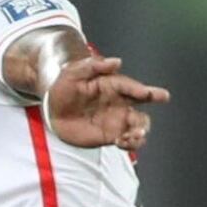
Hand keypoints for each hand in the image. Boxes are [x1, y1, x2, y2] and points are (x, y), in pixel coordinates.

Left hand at [46, 56, 169, 151]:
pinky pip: (128, 141)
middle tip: (154, 109)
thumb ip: (93, 66)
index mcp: (113, 85)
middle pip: (142, 105)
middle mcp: (120, 103)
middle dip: (151, 106)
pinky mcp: (111, 136)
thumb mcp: (73, 73)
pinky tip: (121, 142)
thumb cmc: (64, 88)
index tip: (148, 93)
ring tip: (133, 135)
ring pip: (139, 126)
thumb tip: (116, 62)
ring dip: (140, 131)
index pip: (131, 86)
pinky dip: (131, 144)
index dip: (141, 89)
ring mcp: (117, 120)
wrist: (53, 111)